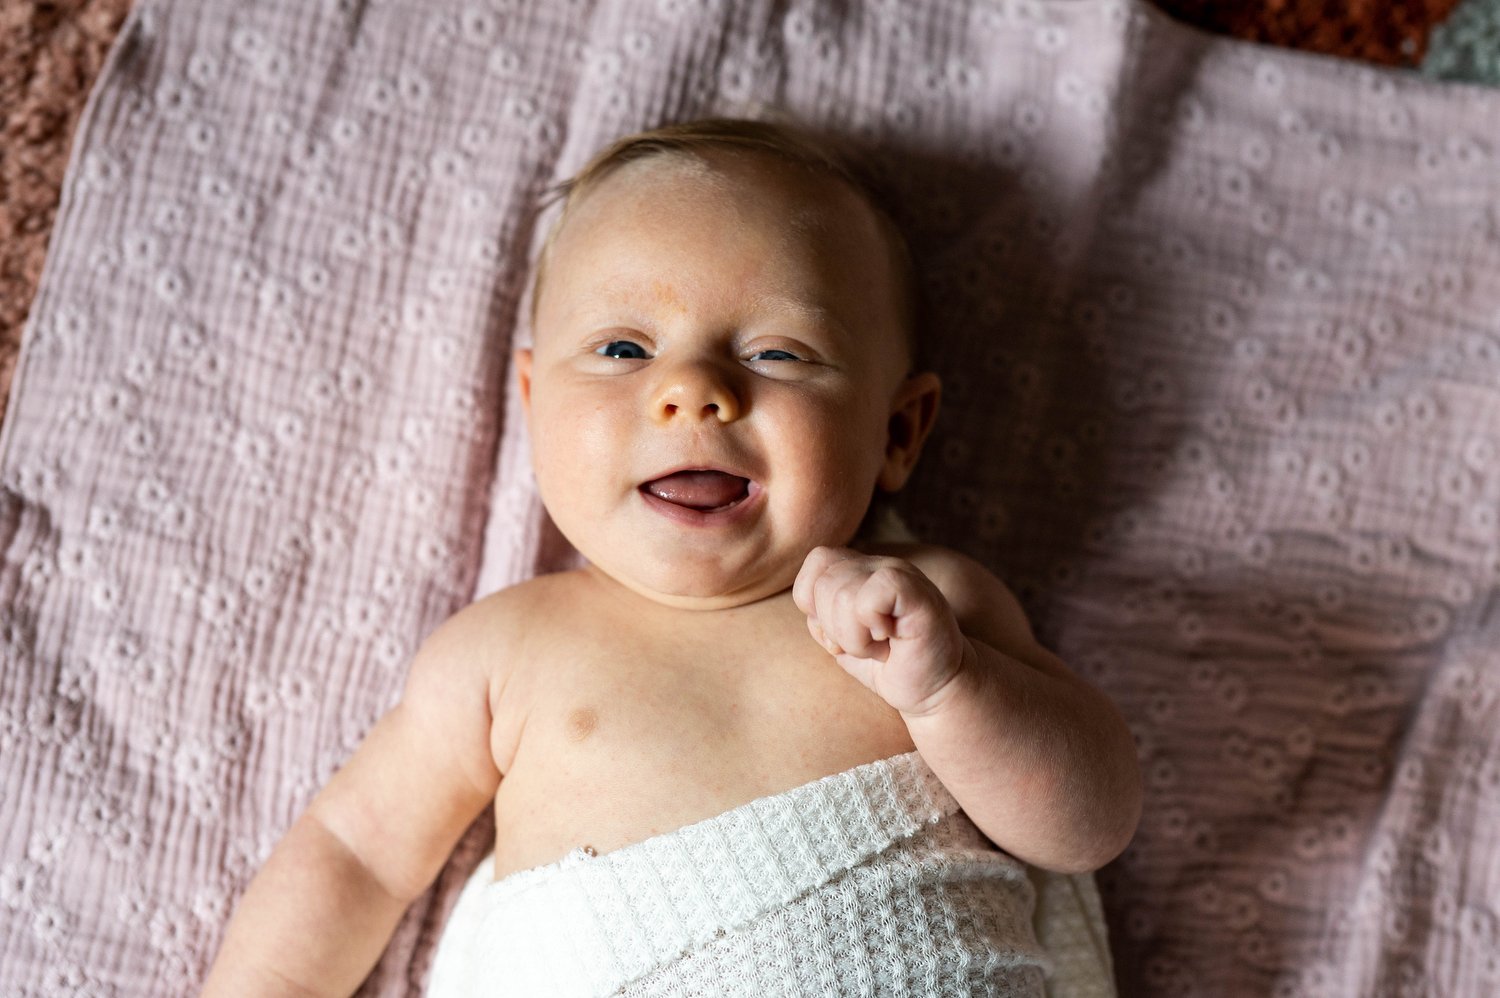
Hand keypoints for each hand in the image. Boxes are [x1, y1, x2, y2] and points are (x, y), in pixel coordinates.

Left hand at [792, 546, 969, 715]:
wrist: (935, 690)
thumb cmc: (888, 666)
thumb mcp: (840, 638)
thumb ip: (819, 614)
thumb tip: (808, 603)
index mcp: (861, 568)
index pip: (816, 561)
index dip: (814, 603)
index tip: (842, 633)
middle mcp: (880, 563)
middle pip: (823, 582)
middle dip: (834, 628)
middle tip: (867, 644)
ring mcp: (900, 573)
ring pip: (842, 594)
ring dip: (854, 637)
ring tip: (880, 646)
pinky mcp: (916, 593)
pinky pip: (868, 599)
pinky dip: (868, 631)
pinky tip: (889, 641)